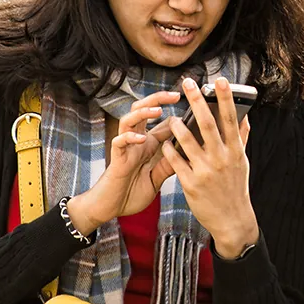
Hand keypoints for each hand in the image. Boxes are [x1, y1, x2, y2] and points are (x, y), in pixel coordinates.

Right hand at [67, 91, 180, 233]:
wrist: (111, 208)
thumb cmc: (132, 193)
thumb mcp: (158, 178)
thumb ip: (169, 164)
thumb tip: (188, 153)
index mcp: (149, 144)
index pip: (163, 122)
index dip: (176, 112)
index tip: (193, 105)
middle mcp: (137, 141)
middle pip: (143, 110)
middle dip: (157, 99)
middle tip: (175, 95)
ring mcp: (126, 148)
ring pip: (129, 120)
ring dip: (143, 113)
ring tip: (157, 110)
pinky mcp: (116, 158)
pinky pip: (119, 142)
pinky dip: (129, 137)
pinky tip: (141, 138)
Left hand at [161, 77, 257, 257]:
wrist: (232, 220)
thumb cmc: (236, 188)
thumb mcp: (243, 162)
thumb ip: (241, 138)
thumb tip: (246, 116)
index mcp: (235, 151)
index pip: (230, 119)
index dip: (225, 98)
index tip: (220, 80)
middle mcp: (221, 158)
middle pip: (208, 124)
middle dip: (198, 102)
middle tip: (188, 83)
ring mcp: (205, 171)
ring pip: (188, 142)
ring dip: (178, 125)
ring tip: (171, 116)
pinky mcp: (191, 184)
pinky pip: (176, 162)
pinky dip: (170, 150)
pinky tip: (164, 142)